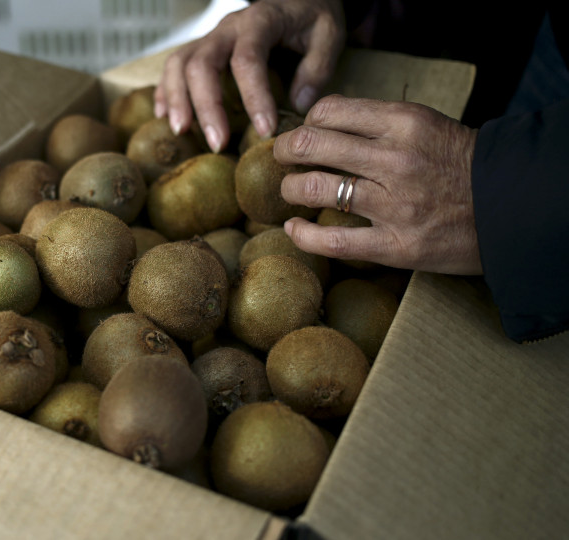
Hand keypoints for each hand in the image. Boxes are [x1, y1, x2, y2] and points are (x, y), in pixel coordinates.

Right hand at [154, 0, 344, 152]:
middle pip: (202, 64)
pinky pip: (173, 67)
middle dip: (207, 106)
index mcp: (259, 21)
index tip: (265, 131)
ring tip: (182, 132)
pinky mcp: (200, 48)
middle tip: (218, 144)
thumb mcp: (328, 34)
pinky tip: (166, 118)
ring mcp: (209, 37)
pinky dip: (165, 92)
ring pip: (179, 64)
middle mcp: (227, 28)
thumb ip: (317, 67)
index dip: (254, 97)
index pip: (247, 60)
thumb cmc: (310, 18)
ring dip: (177, 100)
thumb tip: (299, 104)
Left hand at [275, 95, 481, 274]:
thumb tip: (320, 122)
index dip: (305, 123)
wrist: (511, 207)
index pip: (330, 111)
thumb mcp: (427, 126)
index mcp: (405, 122)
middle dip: (285, 151)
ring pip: (316, 188)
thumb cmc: (462, 165)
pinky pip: (333, 241)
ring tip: (291, 191)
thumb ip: (379, 123)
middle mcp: (396, 159)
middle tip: (282, 158)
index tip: (303, 134)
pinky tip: (293, 229)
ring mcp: (395, 204)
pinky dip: (303, 235)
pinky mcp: (396, 245)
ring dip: (291, 189)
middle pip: (312, 144)